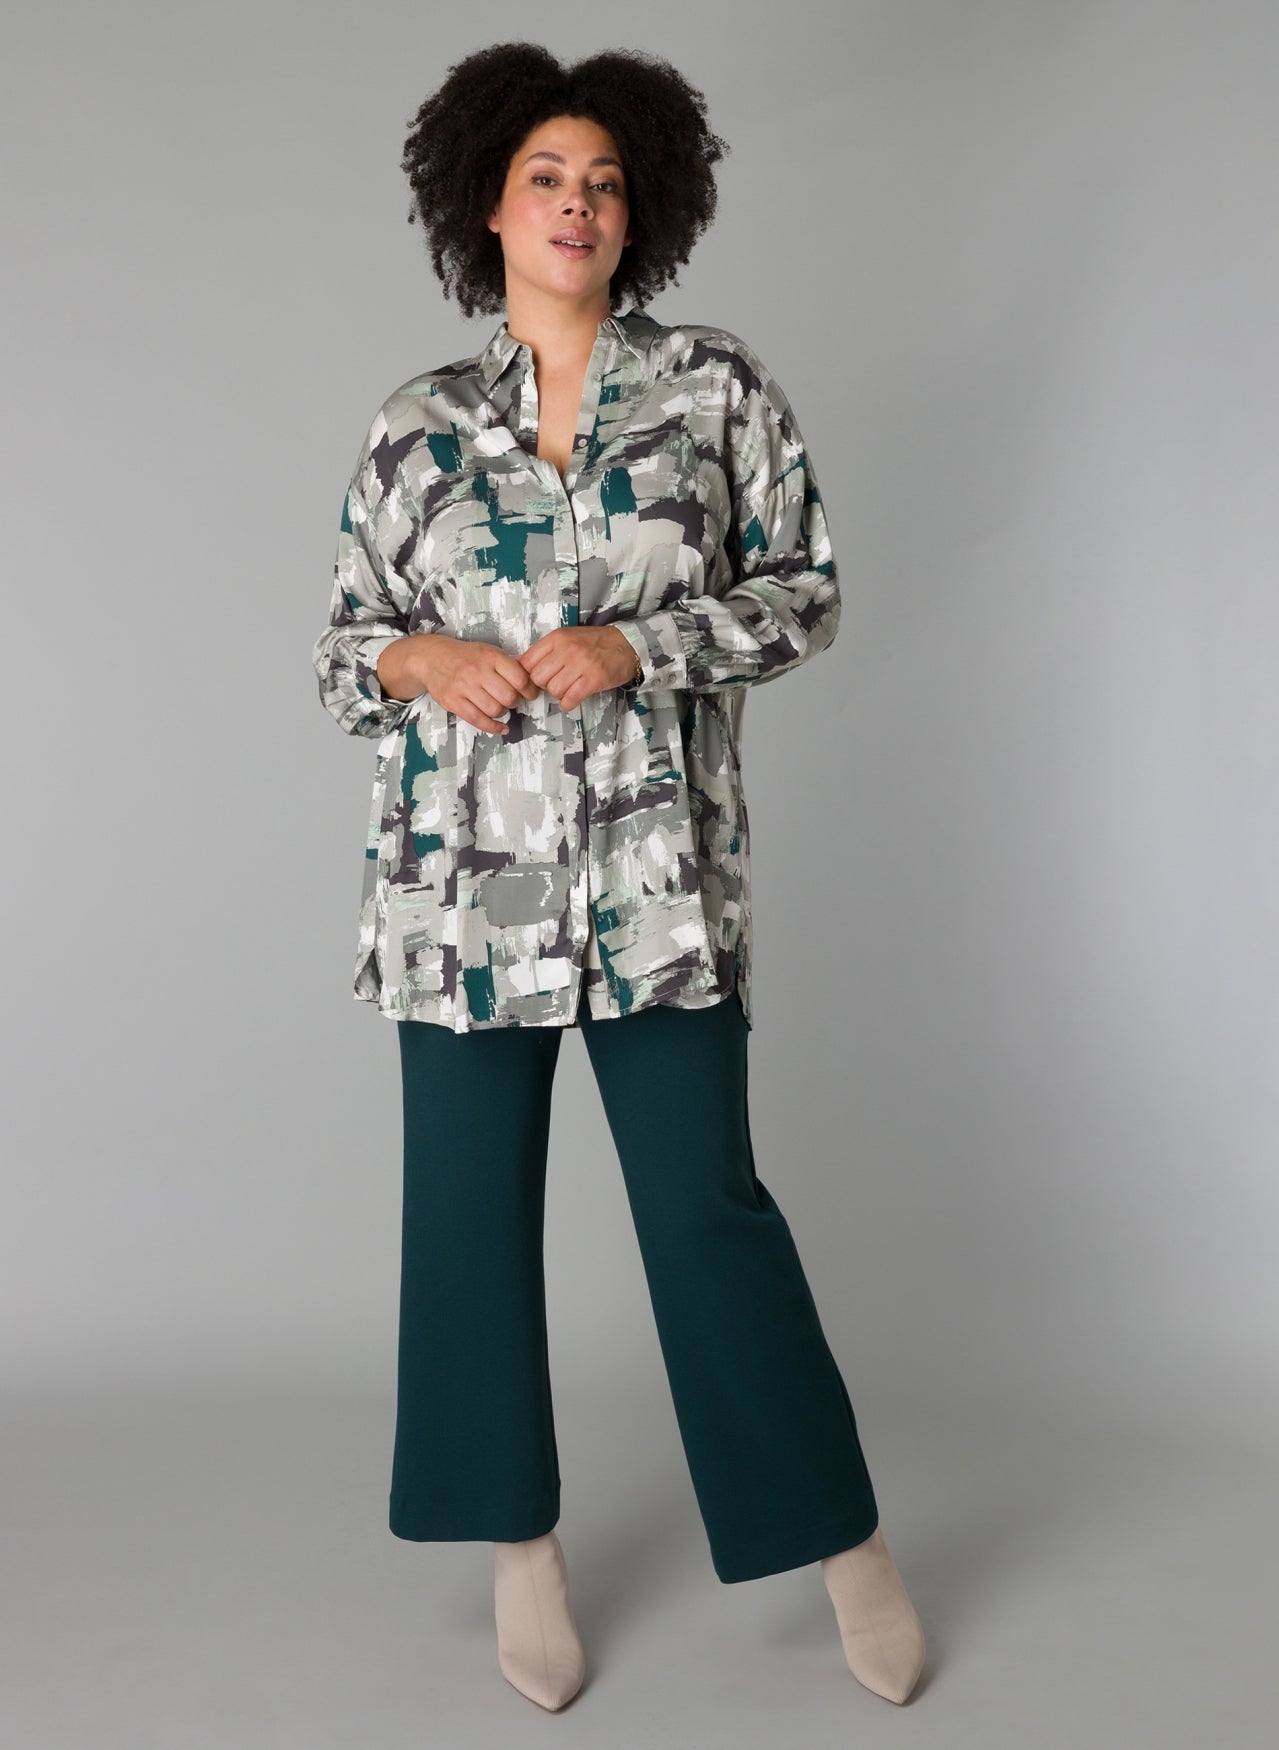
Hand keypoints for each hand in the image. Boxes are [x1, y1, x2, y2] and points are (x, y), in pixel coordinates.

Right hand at [377, 632, 541, 735]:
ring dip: (503, 713)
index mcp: (490, 656)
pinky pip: (479, 721)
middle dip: (515, 702)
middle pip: (509, 697)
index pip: (521, 678)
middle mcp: (477, 670)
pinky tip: (501, 728)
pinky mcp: (453, 701)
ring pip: (496, 710)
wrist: (431, 658)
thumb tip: (532, 675)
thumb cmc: (464, 656)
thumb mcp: (488, 651)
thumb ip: (509, 664)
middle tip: (512, 700)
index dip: (530, 690)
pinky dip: (494, 728)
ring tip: (499, 706)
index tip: (530, 694)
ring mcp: (464, 687)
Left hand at [518, 625, 639, 711]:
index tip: (539, 678)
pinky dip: (568, 704)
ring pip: (553, 690)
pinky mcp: (594, 679)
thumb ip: (544, 650)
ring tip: (567, 689)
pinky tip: (572, 699)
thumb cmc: (594, 643)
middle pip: (538, 678)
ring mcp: (581, 664)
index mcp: (557, 638)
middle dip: (544, 686)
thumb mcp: (566, 638)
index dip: (529, 675)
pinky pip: (570, 699)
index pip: (527, 662)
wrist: (626, 644)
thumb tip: (517, 662)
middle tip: (556, 683)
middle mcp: (567, 649)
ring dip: (558, 695)